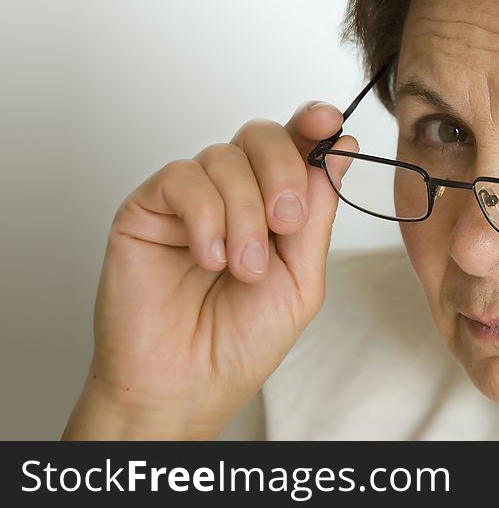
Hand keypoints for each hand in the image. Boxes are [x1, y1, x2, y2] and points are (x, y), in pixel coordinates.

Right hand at [63, 101, 356, 438]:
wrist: (187, 386)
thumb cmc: (242, 340)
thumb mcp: (302, 277)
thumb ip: (318, 213)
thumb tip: (341, 147)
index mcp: (274, 204)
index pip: (294, 144)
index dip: (313, 124)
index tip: (330, 122)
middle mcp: (233, 193)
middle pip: (261, 135)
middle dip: (283, 171)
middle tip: (286, 223)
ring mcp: (190, 198)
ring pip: (225, 157)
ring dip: (245, 214)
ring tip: (243, 268)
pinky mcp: (148, 207)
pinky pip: (183, 178)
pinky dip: (206, 216)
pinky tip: (210, 257)